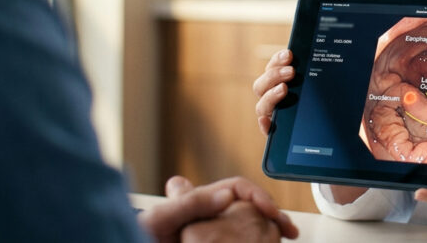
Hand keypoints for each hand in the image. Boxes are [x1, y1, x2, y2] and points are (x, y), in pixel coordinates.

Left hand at [140, 176, 298, 240]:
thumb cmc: (139, 239)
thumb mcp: (160, 220)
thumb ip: (190, 204)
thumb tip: (227, 195)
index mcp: (196, 202)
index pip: (236, 189)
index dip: (256, 195)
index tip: (269, 210)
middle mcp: (207, 217)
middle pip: (249, 207)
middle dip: (272, 215)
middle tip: (288, 230)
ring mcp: (211, 235)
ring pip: (250, 227)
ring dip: (269, 230)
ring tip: (284, 238)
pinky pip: (243, 241)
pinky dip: (259, 241)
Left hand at [252, 51, 365, 203]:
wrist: (327, 134)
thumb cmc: (327, 145)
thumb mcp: (330, 154)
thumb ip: (332, 158)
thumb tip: (348, 172)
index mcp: (279, 130)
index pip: (265, 118)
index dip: (268, 111)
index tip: (278, 105)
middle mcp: (274, 112)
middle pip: (262, 97)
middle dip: (273, 87)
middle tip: (289, 79)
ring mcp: (276, 94)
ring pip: (265, 81)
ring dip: (275, 71)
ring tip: (291, 63)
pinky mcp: (282, 78)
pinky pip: (274, 68)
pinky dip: (279, 60)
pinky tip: (291, 54)